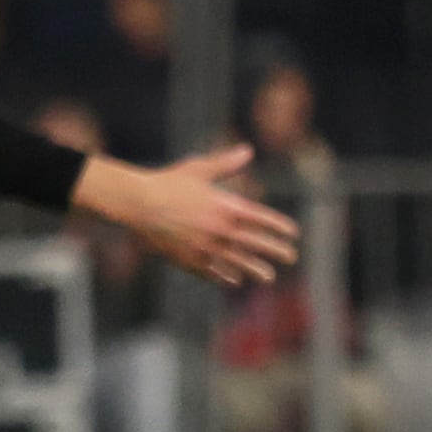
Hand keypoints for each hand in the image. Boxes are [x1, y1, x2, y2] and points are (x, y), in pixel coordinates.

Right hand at [82, 142, 305, 286]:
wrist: (137, 204)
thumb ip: (226, 163)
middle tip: (292, 258)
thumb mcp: (199, 169)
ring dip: (255, 269)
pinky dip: (224, 276)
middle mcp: (220, 230)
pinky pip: (211, 271)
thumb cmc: (167, 182)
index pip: (261, 219)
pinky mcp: (188, 260)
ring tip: (269, 277)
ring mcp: (205, 248)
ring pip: (237, 262)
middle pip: (255, 243)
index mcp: (226, 207)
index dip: (279, 227)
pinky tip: (234, 280)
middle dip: (276, 251)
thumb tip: (248, 150)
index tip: (294, 233)